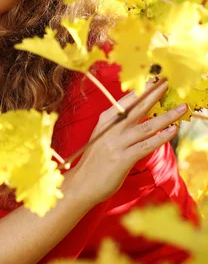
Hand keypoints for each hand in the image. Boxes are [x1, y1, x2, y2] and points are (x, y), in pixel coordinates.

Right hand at [72, 78, 186, 206]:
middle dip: (155, 94)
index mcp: (106, 120)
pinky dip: (161, 137)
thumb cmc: (94, 161)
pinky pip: (146, 145)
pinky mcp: (123, 158)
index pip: (128, 100)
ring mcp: (117, 143)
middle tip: (168, 82)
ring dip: (167, 116)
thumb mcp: (103, 136)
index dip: (143, 89)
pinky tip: (173, 130)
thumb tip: (138, 115)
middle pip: (138, 107)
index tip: (156, 79)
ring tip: (181, 107)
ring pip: (146, 125)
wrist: (81, 184)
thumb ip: (118, 125)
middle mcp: (111, 129)